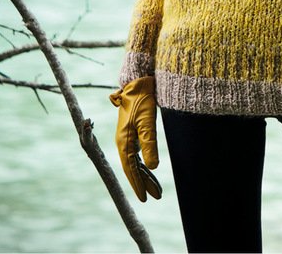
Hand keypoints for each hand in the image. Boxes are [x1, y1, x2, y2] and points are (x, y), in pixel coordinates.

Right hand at [109, 75, 162, 201]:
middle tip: (155, 197)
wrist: (138, 83)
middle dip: (144, 183)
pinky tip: (151, 170)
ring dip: (146, 175)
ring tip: (157, 189)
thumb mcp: (147, 122)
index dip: (137, 183)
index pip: (130, 168)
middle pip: (133, 167)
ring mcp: (128, 137)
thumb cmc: (142, 100)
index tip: (145, 198)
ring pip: (136, 162)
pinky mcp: (134, 133)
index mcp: (124, 141)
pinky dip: (146, 163)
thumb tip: (153, 166)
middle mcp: (123, 141)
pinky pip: (139, 153)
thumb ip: (149, 144)